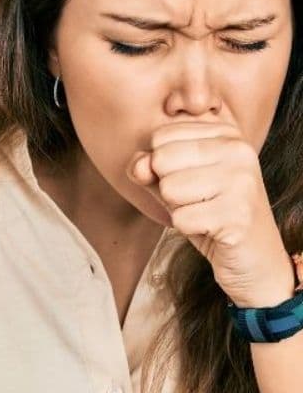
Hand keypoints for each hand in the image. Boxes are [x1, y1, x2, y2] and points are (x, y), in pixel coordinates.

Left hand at [126, 121, 295, 307]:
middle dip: (169, 189)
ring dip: (179, 210)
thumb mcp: (176, 184)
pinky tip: (212, 230)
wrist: (254, 258)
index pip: (161, 136)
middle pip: (162, 159)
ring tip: (205, 214)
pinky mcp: (237, 215)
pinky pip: (181, 219)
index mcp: (226, 133)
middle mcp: (238, 150)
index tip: (194, 180)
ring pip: (169, 189)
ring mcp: (242, 181)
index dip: (163, 166)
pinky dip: (188, 229)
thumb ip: (149, 168)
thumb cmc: (211, 215)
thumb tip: (138, 167)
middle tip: (199, 201)